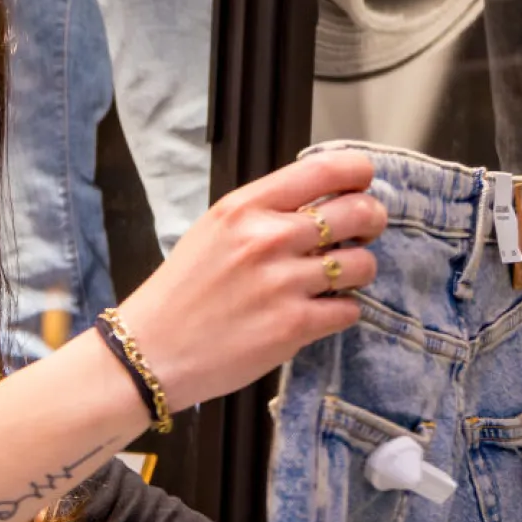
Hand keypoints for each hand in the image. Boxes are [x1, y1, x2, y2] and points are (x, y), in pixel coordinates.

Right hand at [113, 150, 387, 407]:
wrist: (150, 352)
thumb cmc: (179, 295)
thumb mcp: (212, 232)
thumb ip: (263, 213)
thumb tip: (320, 203)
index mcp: (244, 208)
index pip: (327, 170)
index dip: (359, 175)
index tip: (360, 187)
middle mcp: (266, 238)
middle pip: (359, 213)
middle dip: (371, 223)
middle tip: (361, 234)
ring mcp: (283, 283)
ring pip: (363, 264)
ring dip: (356, 273)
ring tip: (333, 281)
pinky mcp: (294, 325)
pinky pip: (350, 309)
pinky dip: (340, 312)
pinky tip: (314, 313)